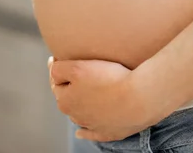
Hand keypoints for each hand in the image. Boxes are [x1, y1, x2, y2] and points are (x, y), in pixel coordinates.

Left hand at [48, 57, 162, 141]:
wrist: (140, 97)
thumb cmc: (110, 80)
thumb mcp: (78, 67)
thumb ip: (59, 69)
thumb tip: (52, 67)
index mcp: (65, 101)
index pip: (56, 80)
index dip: (62, 68)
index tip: (68, 58)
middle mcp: (76, 116)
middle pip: (69, 98)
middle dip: (70, 87)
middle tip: (80, 73)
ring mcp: (93, 126)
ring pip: (81, 114)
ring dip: (81, 105)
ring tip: (90, 92)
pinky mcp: (110, 132)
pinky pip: (92, 134)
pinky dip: (86, 132)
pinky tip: (80, 133)